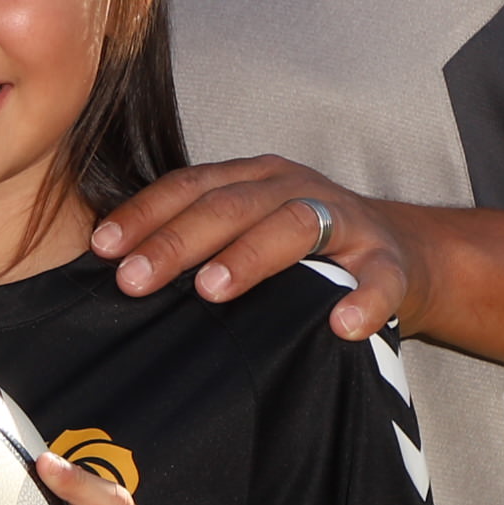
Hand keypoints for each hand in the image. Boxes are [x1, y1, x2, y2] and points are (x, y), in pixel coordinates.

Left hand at [93, 155, 420, 342]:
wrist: (401, 252)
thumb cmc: (302, 251)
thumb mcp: (249, 231)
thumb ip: (198, 243)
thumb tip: (117, 275)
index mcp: (256, 179)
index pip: (191, 187)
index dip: (144, 214)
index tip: (102, 249)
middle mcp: (297, 189)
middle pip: (232, 205)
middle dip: (179, 240)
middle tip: (136, 278)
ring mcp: (347, 222)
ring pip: (296, 225)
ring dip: (251, 256)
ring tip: (214, 289)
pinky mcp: (391, 263)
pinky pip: (380, 279)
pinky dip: (364, 300)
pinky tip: (342, 324)